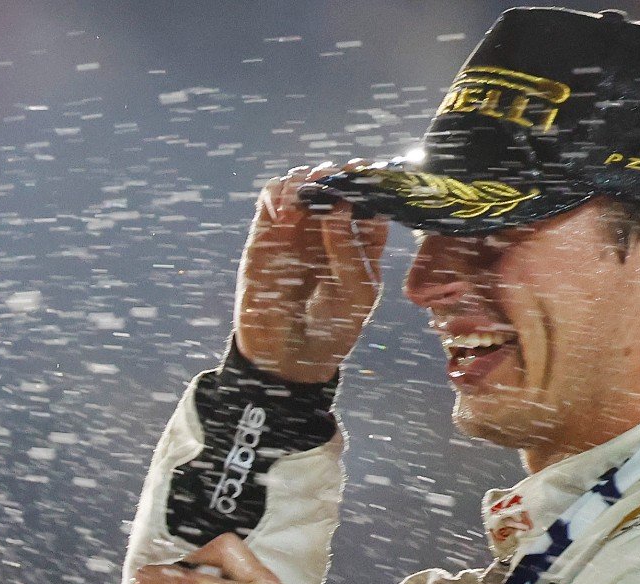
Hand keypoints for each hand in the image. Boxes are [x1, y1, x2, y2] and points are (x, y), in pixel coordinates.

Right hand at [235, 159, 390, 382]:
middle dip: (335, 173)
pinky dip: (277, 193)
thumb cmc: (333, 326)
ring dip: (304, 179)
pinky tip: (283, 212)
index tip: (365, 174)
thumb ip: (349, 250)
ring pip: (302, 180)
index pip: (371, 196)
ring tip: (305, 196)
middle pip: (336, 180)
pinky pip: (272, 196)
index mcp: (364, 238)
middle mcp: (333, 225)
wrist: (289, 354)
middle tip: (332, 180)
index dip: (370, 180)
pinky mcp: (268, 230)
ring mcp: (300, 225)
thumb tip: (338, 206)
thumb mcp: (356, 294)